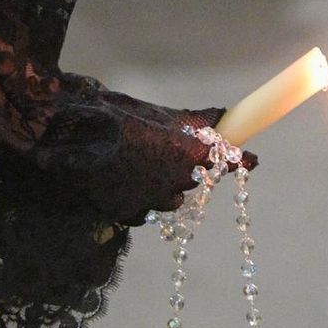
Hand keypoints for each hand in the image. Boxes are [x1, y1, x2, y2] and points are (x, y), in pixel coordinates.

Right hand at [43, 93, 254, 224]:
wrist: (74, 133)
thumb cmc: (118, 116)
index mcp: (189, 154)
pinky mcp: (129, 214)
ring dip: (166, 185)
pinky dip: (142, 198)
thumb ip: (197, 120)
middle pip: (197, 180)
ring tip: (145, 163)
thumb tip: (223, 115)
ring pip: (172, 198)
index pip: (226, 161)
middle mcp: (177, 183)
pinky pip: (146, 210)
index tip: (253, 161)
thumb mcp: (160, 113)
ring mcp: (152, 202)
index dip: (240, 160)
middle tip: (172, 149)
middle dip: (192, 168)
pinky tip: (128, 180)